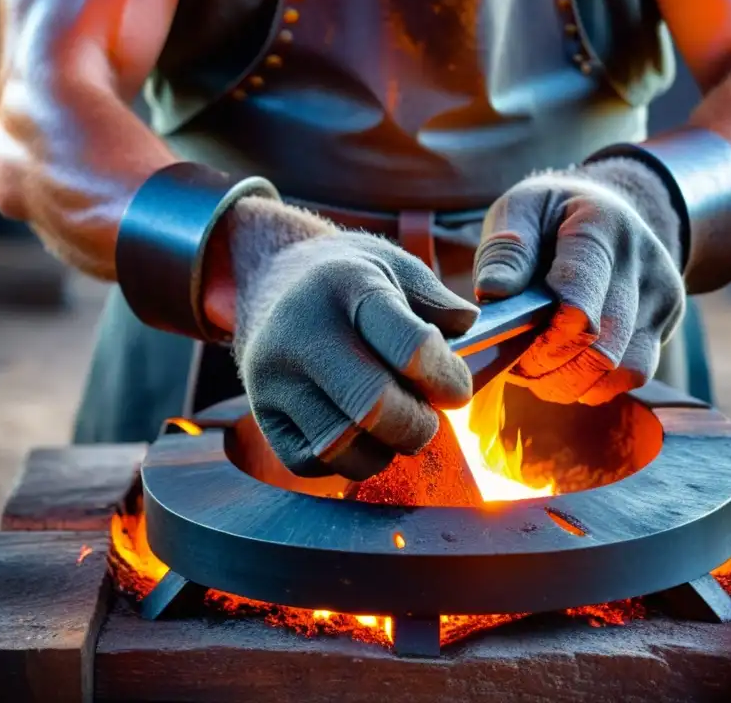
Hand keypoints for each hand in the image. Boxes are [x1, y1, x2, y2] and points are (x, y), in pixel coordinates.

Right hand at [230, 198, 478, 480]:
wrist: (272, 281)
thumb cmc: (351, 280)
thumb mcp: (396, 266)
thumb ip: (437, 299)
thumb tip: (467, 327)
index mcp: (349, 286)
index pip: (411, 348)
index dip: (447, 379)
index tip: (454, 387)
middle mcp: (303, 332)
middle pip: (374, 407)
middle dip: (418, 424)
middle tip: (426, 416)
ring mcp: (273, 377)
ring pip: (340, 445)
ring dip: (384, 449)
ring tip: (393, 426)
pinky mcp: (263, 415)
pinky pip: (311, 464)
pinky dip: (346, 460)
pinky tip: (359, 432)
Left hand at [473, 159, 685, 404]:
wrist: (609, 209)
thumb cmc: (551, 214)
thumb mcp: (520, 208)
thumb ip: (505, 250)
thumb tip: (494, 293)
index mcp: (600, 226)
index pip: (579, 303)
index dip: (544, 340)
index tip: (510, 343)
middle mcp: (641, 261)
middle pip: (601, 348)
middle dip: (548, 367)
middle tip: (514, 362)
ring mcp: (660, 295)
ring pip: (620, 370)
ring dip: (569, 382)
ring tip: (536, 367)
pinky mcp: (664, 323)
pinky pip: (633, 376)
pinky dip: (592, 384)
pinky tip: (565, 368)